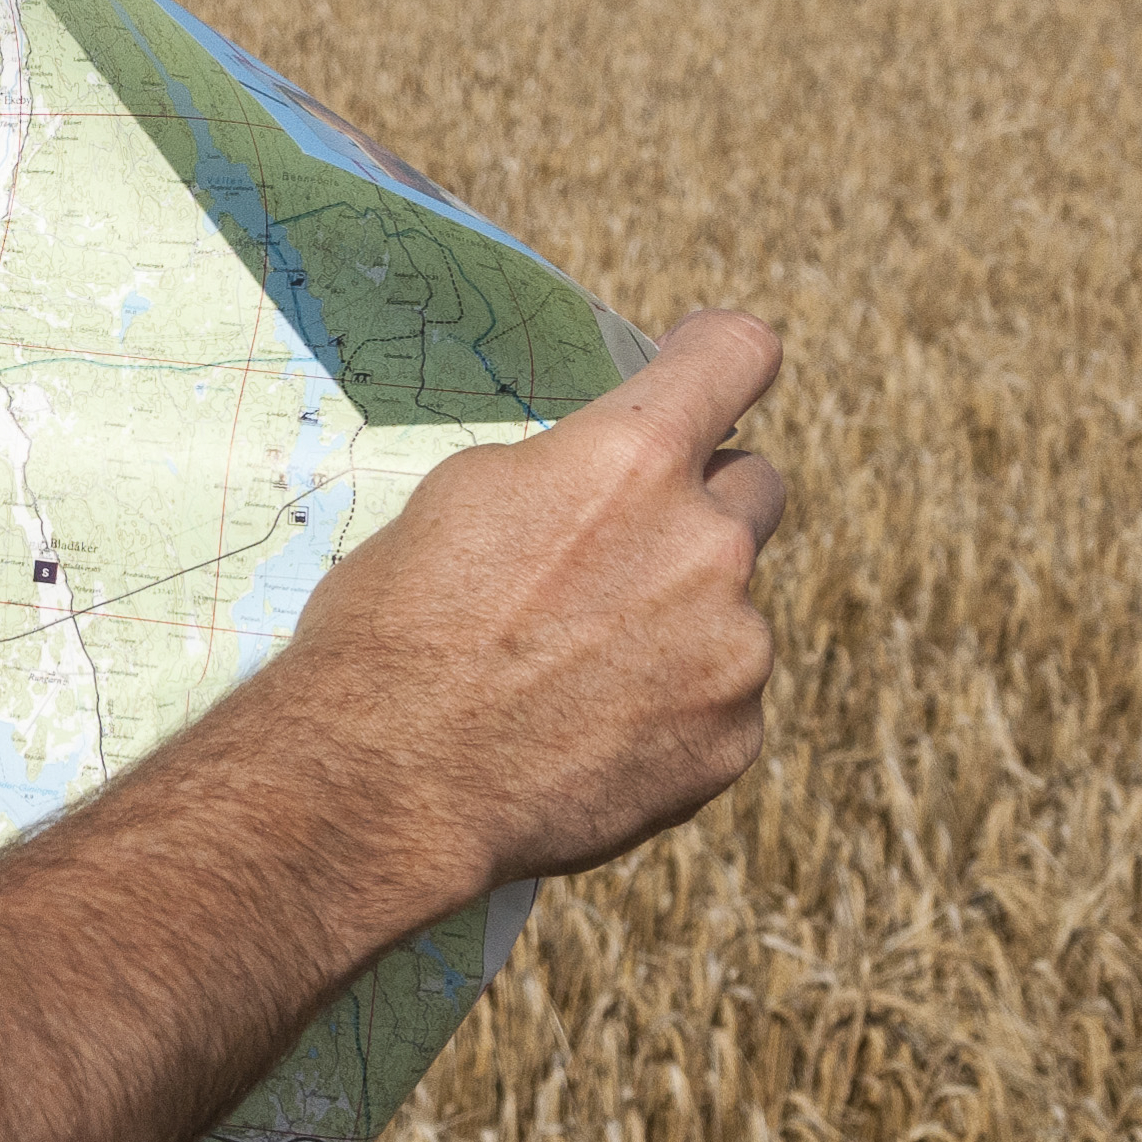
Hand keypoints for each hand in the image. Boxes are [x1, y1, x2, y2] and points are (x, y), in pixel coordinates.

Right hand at [269, 308, 786, 914]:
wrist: (387, 786)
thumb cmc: (391, 631)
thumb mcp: (456, 501)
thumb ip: (563, 476)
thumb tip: (600, 483)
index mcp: (628, 461)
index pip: (732, 356)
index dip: (715, 355)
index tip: (702, 368)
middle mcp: (705, 543)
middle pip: (754, 485)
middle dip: (698, 506)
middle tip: (618, 553)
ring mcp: (734, 646)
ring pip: (729, 605)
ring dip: (675, 620)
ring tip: (569, 672)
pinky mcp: (733, 736)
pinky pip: (720, 696)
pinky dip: (669, 707)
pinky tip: (584, 731)